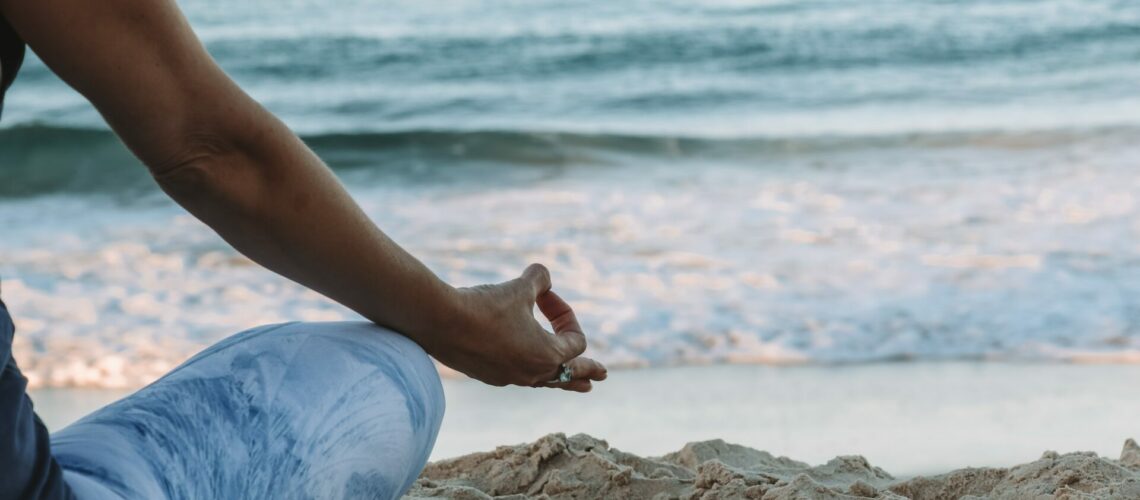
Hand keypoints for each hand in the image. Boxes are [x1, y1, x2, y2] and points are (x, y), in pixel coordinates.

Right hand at [429, 264, 607, 391]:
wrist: (440, 322)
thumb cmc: (485, 306)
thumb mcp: (519, 287)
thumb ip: (539, 279)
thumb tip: (544, 276)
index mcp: (547, 355)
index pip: (575, 340)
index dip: (566, 314)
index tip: (545, 295)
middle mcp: (532, 373)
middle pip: (569, 375)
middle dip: (587, 371)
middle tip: (602, 375)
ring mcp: (509, 378)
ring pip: (544, 381)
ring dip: (562, 378)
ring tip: (579, 385)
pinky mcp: (488, 375)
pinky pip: (518, 376)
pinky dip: (529, 370)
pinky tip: (526, 369)